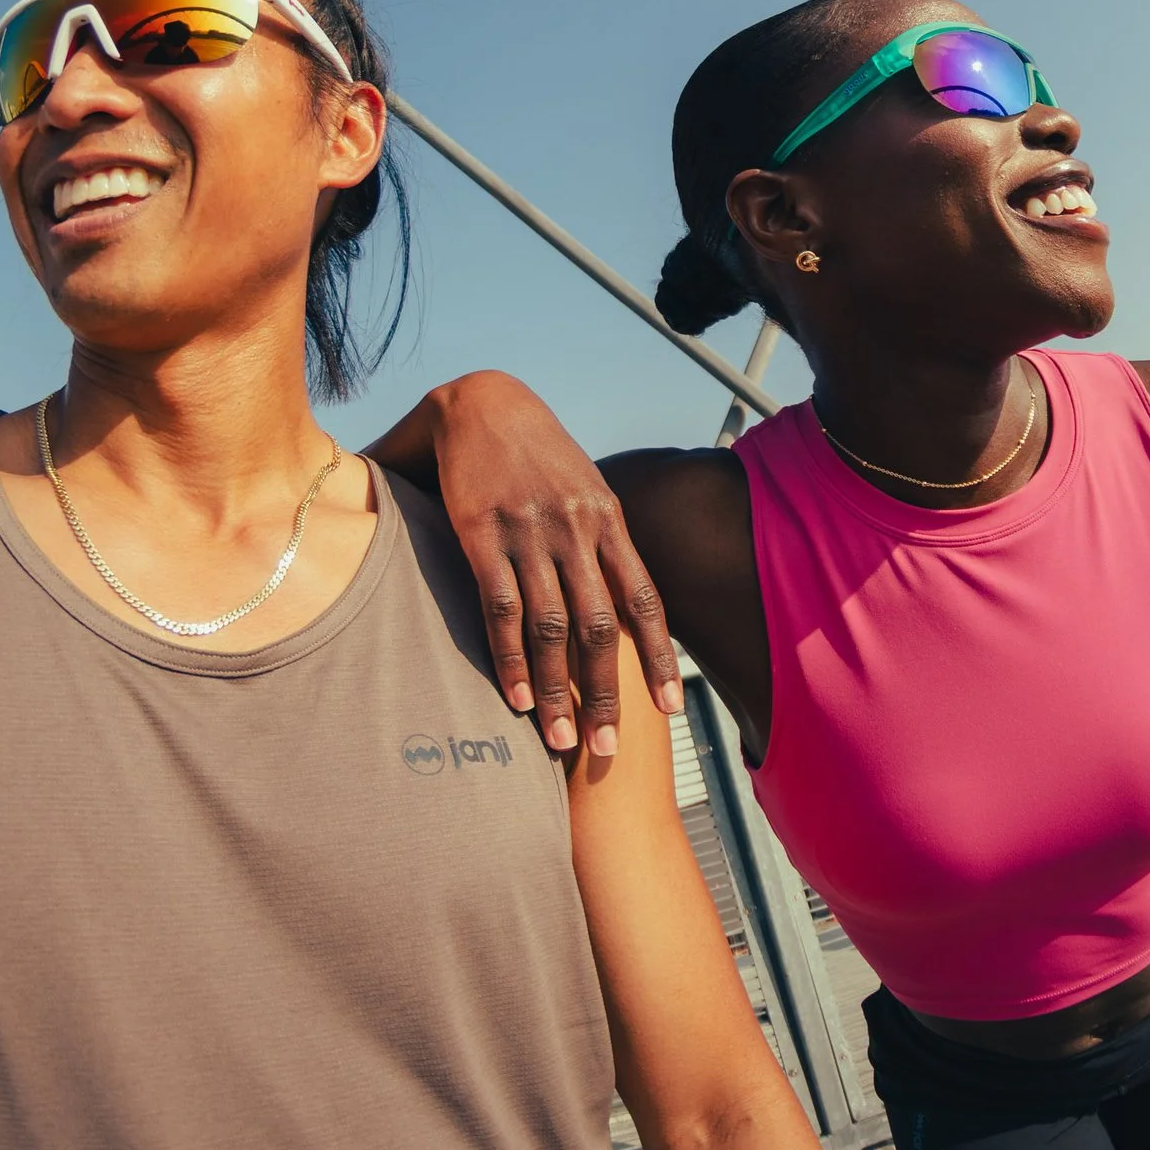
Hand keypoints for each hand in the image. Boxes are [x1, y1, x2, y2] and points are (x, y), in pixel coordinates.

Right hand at [399, 373, 682, 753]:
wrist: (481, 400)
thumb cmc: (535, 451)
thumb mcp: (584, 486)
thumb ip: (599, 540)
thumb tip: (619, 599)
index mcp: (608, 519)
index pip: (644, 598)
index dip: (657, 656)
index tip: (668, 708)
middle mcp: (577, 529)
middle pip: (602, 626)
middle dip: (607, 693)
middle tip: (609, 749)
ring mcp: (530, 532)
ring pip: (553, 626)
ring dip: (558, 691)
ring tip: (560, 741)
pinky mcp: (481, 534)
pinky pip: (502, 607)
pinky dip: (511, 658)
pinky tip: (515, 699)